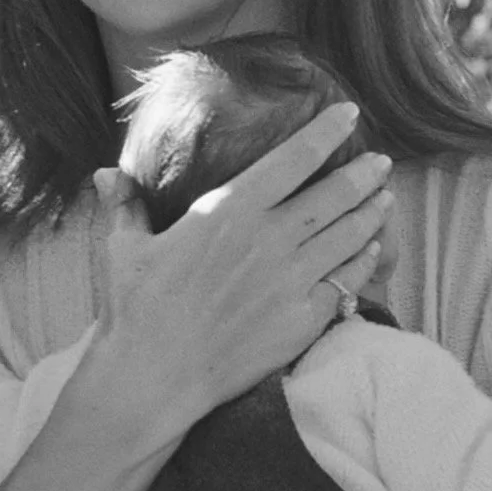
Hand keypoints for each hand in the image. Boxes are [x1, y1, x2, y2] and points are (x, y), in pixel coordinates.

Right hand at [95, 102, 392, 425]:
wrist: (154, 376)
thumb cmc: (134, 310)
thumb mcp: (122, 249)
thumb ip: (124, 206)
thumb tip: (107, 172)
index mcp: (228, 211)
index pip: (293, 159)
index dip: (326, 132)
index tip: (349, 114)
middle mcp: (268, 239)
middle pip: (334, 195)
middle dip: (364, 173)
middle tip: (382, 161)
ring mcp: (290, 280)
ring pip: (349, 236)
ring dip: (372, 214)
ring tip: (385, 199)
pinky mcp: (302, 319)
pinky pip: (346, 282)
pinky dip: (364, 261)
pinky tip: (371, 250)